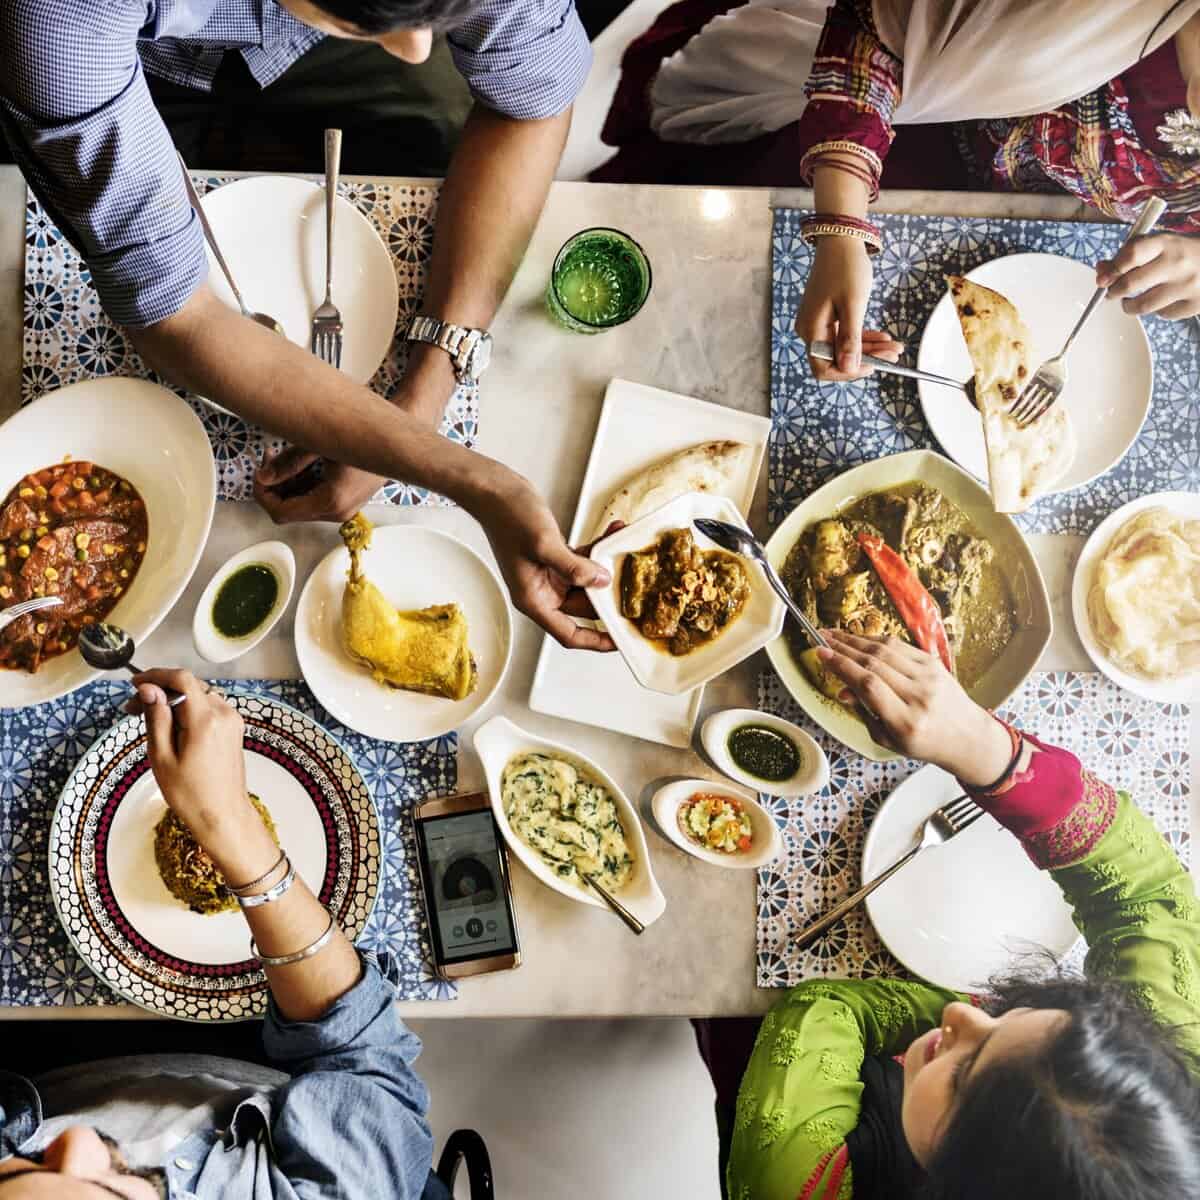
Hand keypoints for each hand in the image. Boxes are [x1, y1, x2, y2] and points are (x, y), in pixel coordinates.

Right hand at [127, 669, 277, 880]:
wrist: (223, 815)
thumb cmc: (190, 794)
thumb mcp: (162, 757)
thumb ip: (156, 718)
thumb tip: (148, 689)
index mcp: (206, 720)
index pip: (182, 679)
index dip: (156, 675)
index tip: (134, 684)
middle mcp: (224, 714)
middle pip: (190, 685)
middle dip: (160, 690)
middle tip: (133, 708)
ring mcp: (232, 720)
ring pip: (199, 695)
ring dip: (174, 700)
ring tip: (149, 719)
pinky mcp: (234, 728)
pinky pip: (208, 708)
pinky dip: (189, 710)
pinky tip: (172, 727)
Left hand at [254, 447, 385, 523]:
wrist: (396, 443)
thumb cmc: (363, 439)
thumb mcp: (318, 446)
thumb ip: (288, 463)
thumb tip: (263, 476)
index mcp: (330, 501)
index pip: (280, 512)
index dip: (262, 494)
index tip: (260, 472)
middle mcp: (337, 512)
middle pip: (289, 512)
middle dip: (274, 487)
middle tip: (270, 459)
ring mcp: (343, 510)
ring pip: (300, 507)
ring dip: (288, 485)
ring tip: (286, 456)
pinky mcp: (347, 503)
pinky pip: (315, 501)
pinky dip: (303, 486)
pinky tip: (304, 464)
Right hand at [477, 475, 615, 651]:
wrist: (494, 490)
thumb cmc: (507, 518)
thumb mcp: (543, 544)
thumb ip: (574, 567)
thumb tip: (601, 581)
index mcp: (533, 599)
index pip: (568, 633)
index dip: (595, 641)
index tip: (618, 641)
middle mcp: (541, 591)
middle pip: (584, 606)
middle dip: (608, 594)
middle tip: (634, 582)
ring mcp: (549, 574)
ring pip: (587, 580)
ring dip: (606, 566)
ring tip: (623, 548)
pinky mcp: (554, 556)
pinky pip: (583, 560)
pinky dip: (597, 549)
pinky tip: (612, 533)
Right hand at [795, 237, 901, 379]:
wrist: (840, 241)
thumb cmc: (845, 268)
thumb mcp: (853, 304)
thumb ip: (850, 339)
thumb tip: (849, 368)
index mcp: (811, 330)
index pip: (824, 368)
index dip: (849, 372)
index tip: (875, 365)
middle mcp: (810, 330)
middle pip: (837, 359)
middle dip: (867, 359)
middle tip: (894, 354)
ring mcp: (818, 324)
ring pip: (844, 348)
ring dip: (870, 350)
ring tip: (895, 346)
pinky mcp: (827, 317)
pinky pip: (844, 335)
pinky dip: (863, 338)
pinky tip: (883, 338)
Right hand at [815, 630, 1012, 786]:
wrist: (966, 737)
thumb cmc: (924, 742)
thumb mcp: (887, 739)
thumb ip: (863, 712)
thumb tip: (842, 688)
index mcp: (905, 721)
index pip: (868, 685)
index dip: (841, 666)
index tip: (821, 654)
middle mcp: (919, 696)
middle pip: (874, 663)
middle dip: (842, 648)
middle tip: (822, 639)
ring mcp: (929, 677)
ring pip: (885, 650)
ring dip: (855, 640)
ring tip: (835, 635)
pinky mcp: (934, 663)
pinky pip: (899, 646)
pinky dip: (875, 641)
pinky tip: (860, 640)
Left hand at [1096, 233, 1199, 319]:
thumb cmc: (1183, 252)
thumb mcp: (1160, 244)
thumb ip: (1129, 255)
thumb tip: (1101, 270)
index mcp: (1166, 243)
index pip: (1131, 255)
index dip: (1112, 269)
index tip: (1103, 278)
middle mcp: (1177, 263)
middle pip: (1130, 284)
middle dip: (1114, 291)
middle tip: (1113, 292)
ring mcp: (1187, 285)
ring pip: (1142, 306)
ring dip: (1129, 305)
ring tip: (1130, 300)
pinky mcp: (1195, 304)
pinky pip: (1163, 314)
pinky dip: (1157, 309)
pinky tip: (1162, 300)